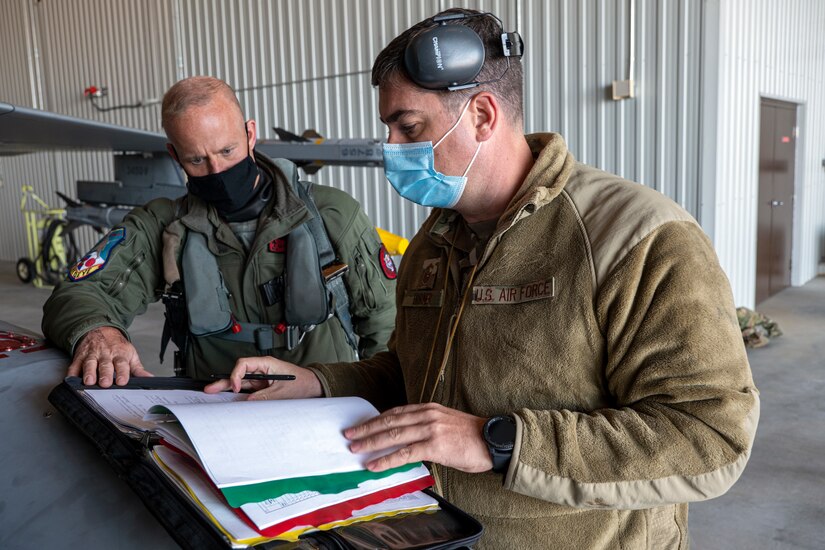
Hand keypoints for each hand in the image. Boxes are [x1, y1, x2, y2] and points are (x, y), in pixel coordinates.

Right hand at [67, 326, 151, 386]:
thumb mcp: (130, 354)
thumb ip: (138, 369)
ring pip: (90, 364)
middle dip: (105, 374)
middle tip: (105, 383)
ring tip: (89, 381)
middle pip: (105, 365)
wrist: (101, 330)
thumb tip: (149, 378)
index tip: (123, 381)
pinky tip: (71, 378)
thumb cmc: (117, 346)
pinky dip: (72, 372)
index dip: (123, 373)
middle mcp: (105, 354)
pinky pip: (74, 364)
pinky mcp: (79, 357)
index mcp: (119, 354)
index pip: (122, 364)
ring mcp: (91, 355)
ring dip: (89, 373)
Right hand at [203, 356, 322, 399]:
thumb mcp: (283, 391)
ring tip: (212, 393)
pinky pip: (248, 390)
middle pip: (239, 373)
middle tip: (209, 389)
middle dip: (224, 381)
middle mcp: (262, 369)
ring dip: (228, 388)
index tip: (237, 388)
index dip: (236, 375)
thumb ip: (264, 397)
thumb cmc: (302, 383)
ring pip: (241, 382)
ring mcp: (261, 378)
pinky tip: (229, 400)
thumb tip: (247, 402)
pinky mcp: (263, 387)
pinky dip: (239, 395)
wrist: (313, 386)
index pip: (244, 364)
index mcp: (266, 364)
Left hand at [345, 402, 492, 473]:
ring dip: (371, 441)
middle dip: (367, 427)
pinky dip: (386, 459)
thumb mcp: (446, 423)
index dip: (376, 418)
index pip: (396, 412)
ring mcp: (430, 429)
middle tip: (349, 434)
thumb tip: (409, 438)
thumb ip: (427, 426)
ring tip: (355, 448)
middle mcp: (427, 415)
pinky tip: (374, 464)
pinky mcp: (435, 445)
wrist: (494, 440)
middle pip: (389, 420)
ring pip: (393, 434)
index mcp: (429, 408)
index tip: (362, 424)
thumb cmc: (472, 436)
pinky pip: (405, 452)